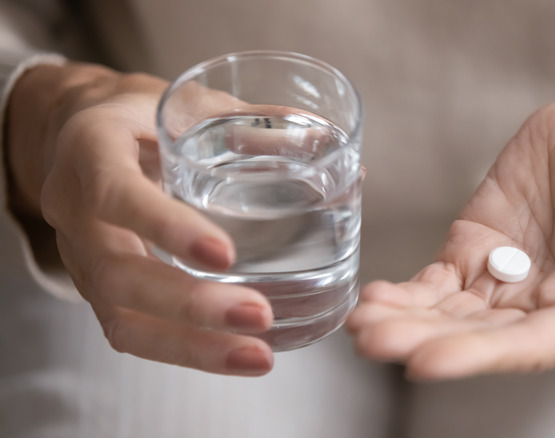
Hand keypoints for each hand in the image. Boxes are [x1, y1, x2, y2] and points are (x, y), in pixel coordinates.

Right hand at [6, 63, 274, 374]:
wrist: (78, 133)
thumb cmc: (140, 116)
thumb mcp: (186, 102)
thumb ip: (250, 119)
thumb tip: (325, 137)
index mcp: (90, 151)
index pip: (116, 195)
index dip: (166, 227)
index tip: (225, 253)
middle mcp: (74, 211)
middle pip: (118, 275)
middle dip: (191, 305)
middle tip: (259, 315)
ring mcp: (82, 257)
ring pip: (121, 319)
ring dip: (192, 347)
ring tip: (258, 356)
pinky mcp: (100, 288)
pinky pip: (132, 331)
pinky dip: (186, 351)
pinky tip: (237, 355)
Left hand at [347, 84, 554, 390]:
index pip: (524, 347)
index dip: (475, 356)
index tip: (424, 362)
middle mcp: (534, 307)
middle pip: (472, 334)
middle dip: (421, 339)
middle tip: (373, 341)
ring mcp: (500, 276)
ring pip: (445, 310)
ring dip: (402, 320)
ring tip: (359, 324)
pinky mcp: (473, 245)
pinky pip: (434, 277)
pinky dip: (404, 290)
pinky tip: (372, 298)